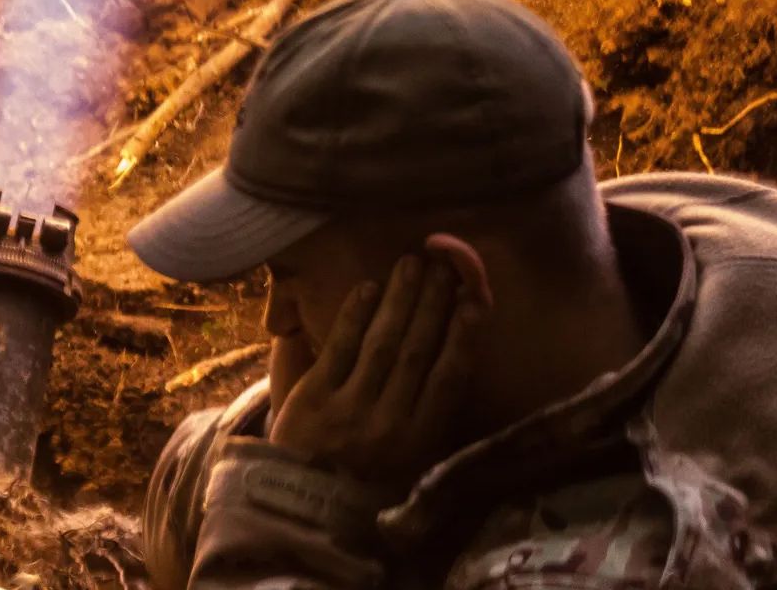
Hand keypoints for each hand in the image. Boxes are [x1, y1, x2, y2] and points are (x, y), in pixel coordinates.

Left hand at [267, 252, 482, 487]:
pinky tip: (368, 287)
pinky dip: (354, 315)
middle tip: (445, 267)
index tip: (475, 302)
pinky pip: (338, 348)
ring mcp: (349, 410)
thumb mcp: (409, 466)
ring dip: (399, 300)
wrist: (301, 513)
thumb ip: (428, 422)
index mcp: (419, 442)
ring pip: (381, 344)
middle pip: (416, 353)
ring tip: (412, 264)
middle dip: (433, 305)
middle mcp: (389, 424)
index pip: (448, 381)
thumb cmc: (361, 485)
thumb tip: (454, 366)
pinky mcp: (311, 400)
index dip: (463, 339)